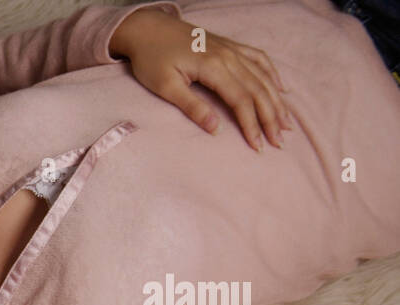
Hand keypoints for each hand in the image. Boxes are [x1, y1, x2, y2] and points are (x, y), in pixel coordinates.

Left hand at [110, 8, 292, 151]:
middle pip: (257, 90)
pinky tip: (281, 88)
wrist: (148, 28)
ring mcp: (231, 49)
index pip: (241, 100)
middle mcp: (229, 56)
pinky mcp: (229, 45)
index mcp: (213, 67)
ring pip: (262, 76)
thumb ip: (191, 107)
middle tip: (279, 142)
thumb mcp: (165, 86)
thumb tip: (216, 129)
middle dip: (270, 118)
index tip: (259, 146)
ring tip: (287, 122)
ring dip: (276, 100)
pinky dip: (272, 74)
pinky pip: (258, 58)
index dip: (252, 125)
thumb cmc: (152, 58)